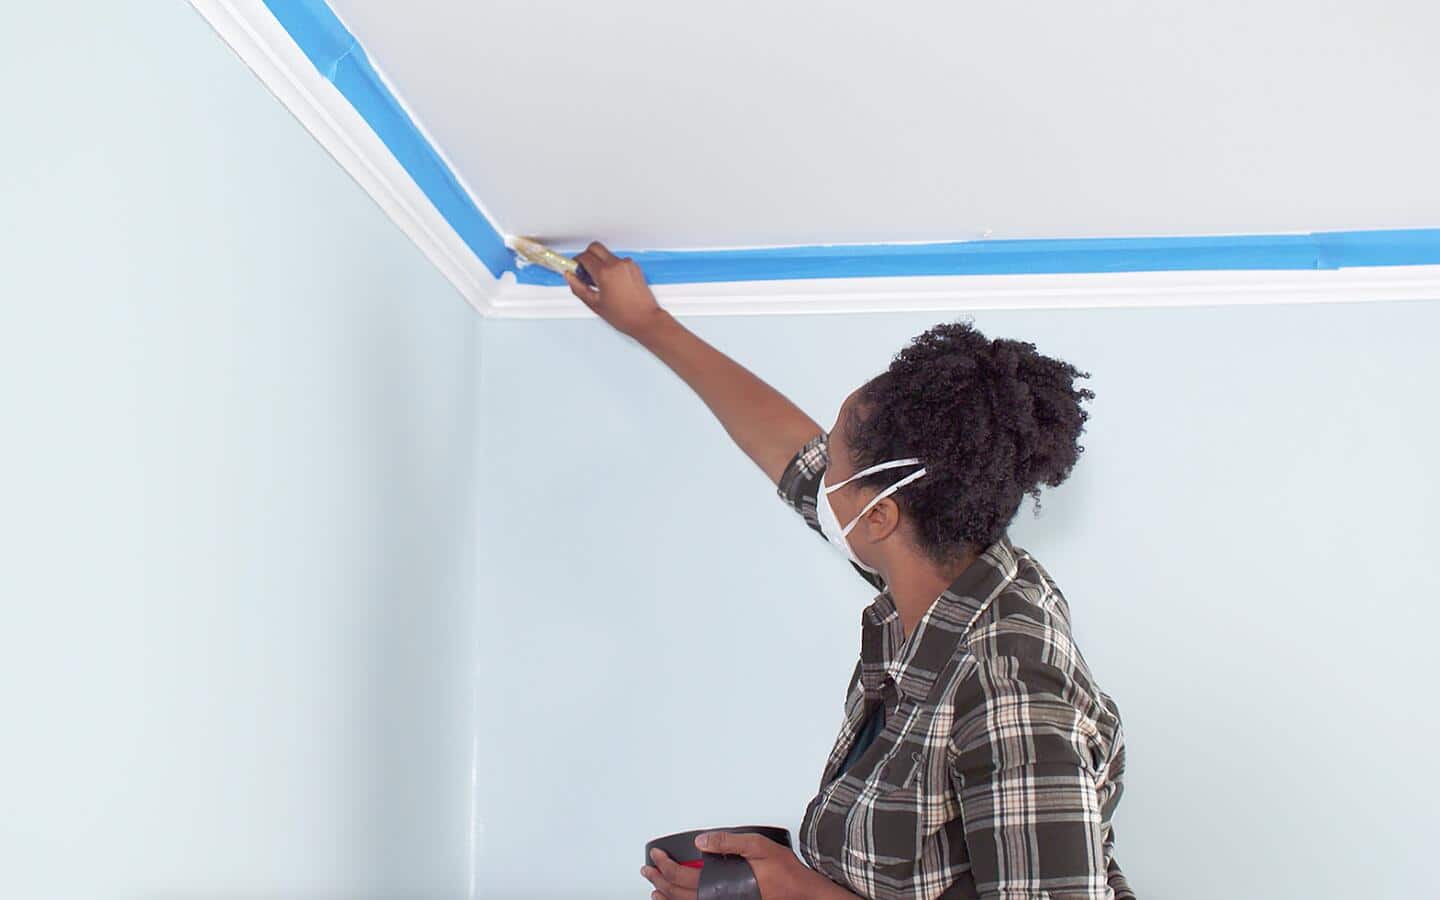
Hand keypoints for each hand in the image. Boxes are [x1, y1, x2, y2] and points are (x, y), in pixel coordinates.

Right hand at [565, 241, 666, 338]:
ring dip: (600, 262)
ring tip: (599, 282)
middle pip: (595, 247)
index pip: (584, 257)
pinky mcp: (634, 267)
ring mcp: (627, 264)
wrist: (646, 319)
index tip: (574, 268)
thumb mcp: (594, 304)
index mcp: (605, 273)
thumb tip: (570, 277)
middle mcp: (617, 264)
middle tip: (584, 271)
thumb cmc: (625, 316)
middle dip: (586, 256)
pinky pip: (617, 261)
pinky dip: (611, 267)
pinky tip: (611, 283)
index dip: (576, 262)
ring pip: (606, 254)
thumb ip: (578, 288)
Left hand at [640, 830, 834, 899]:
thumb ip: (728, 842)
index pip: (683, 877)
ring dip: (668, 897)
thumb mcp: (759, 847)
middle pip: (679, 895)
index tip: (657, 856)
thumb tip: (703, 841)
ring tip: (655, 889)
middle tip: (648, 870)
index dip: (665, 865)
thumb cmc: (786, 874)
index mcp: (722, 885)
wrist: (803, 895)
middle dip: (659, 880)